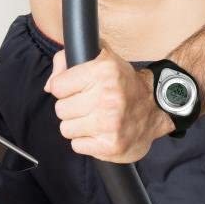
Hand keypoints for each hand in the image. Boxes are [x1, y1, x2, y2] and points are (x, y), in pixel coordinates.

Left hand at [43, 45, 170, 162]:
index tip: (77, 88)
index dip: (64, 88)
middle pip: (60, 110)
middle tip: (88, 104)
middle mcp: (106, 96)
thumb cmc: (123, 82)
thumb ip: (67, 61)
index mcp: (102, 71)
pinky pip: (77, 146)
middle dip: (71, 107)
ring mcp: (109, 123)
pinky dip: (86, 141)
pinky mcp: (111, 146)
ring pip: (66, 129)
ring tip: (94, 118)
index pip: (57, 86)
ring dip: (77, 126)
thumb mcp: (100, 58)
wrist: (155, 107)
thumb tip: (49, 86)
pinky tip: (99, 132)